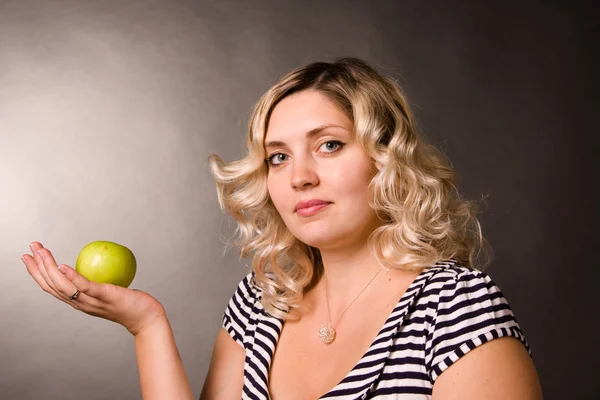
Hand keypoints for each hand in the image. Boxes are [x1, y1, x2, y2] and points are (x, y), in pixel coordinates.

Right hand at [22, 241, 166, 335]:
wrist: (146, 318)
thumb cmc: (129, 302)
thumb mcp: (109, 289)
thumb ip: (98, 280)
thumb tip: (95, 258)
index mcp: (78, 302)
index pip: (52, 287)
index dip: (37, 272)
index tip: (28, 257)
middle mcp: (80, 304)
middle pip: (52, 285)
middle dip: (38, 266)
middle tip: (30, 247)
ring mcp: (91, 302)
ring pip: (63, 285)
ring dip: (49, 267)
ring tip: (42, 251)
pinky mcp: (104, 297)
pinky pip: (85, 286)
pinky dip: (71, 276)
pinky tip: (63, 265)